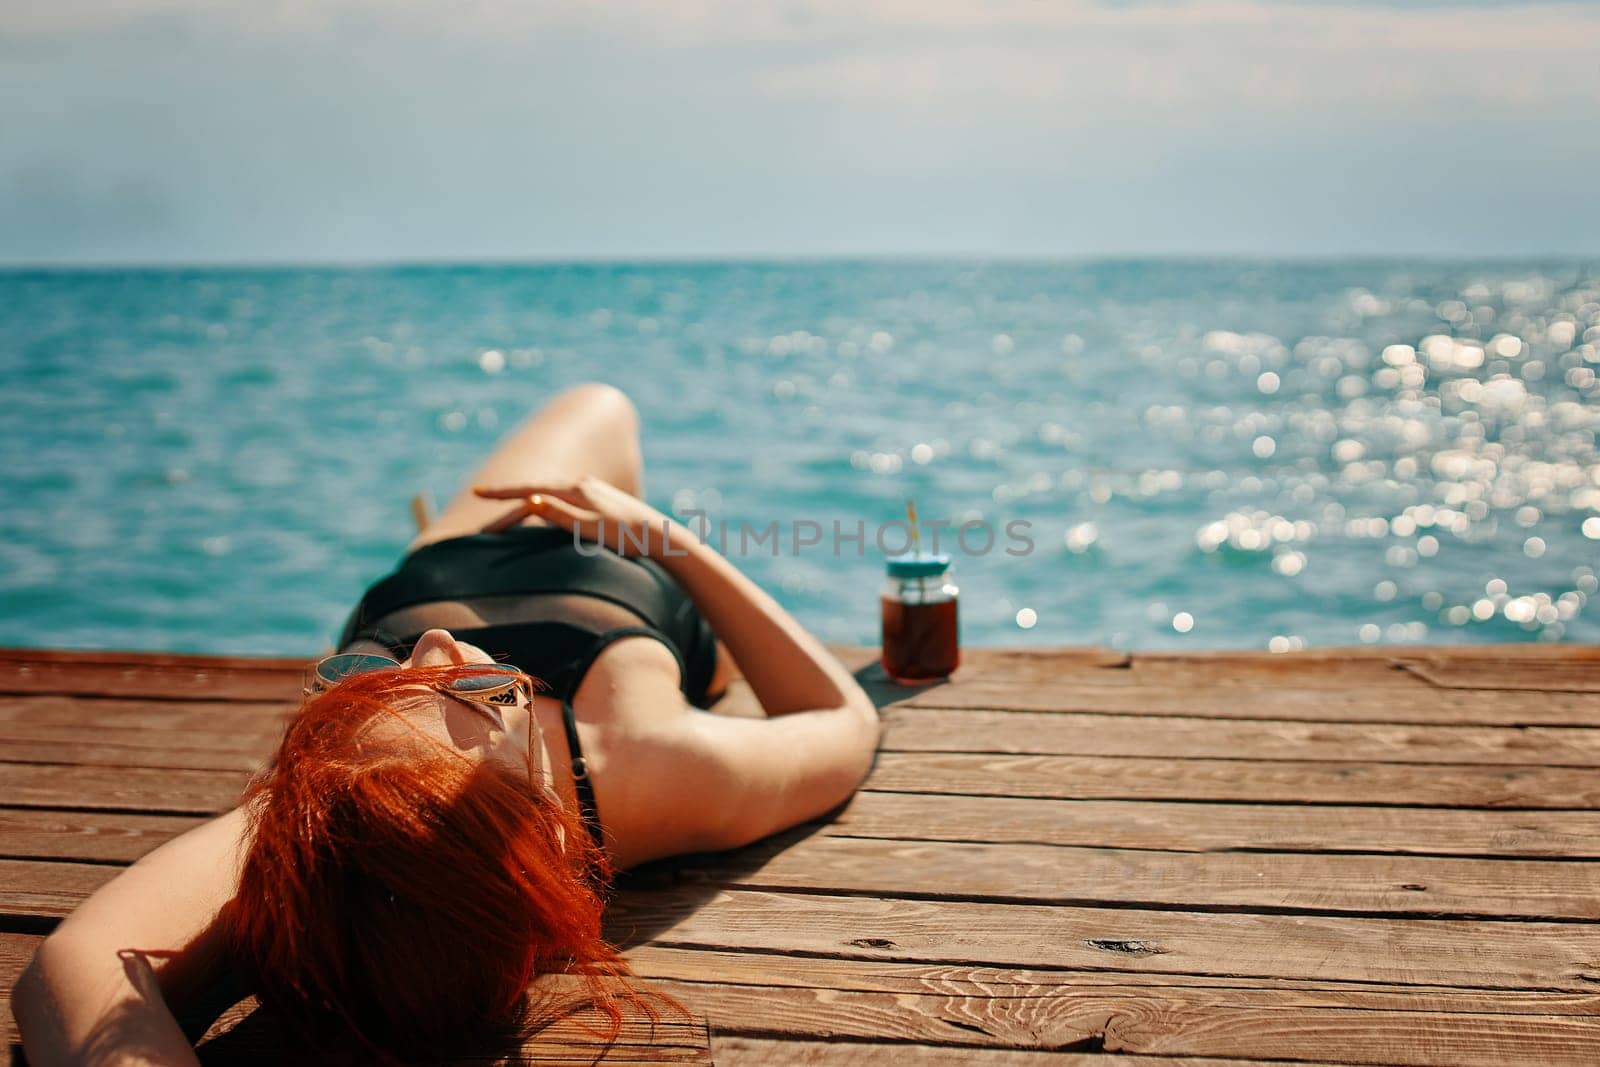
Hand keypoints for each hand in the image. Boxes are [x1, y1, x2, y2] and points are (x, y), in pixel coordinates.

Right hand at [473, 476, 678, 557]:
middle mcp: (583, 484)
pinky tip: (544, 511)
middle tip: (484, 511)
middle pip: (537, 492)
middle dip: (509, 503)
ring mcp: (593, 490)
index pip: (530, 491)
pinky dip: (546, 506)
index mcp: (577, 489)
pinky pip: (563, 500)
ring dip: (526, 503)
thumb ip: (560, 516)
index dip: (503, 494)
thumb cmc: (627, 537)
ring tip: (506, 512)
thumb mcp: (590, 529)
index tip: (477, 493)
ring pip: (550, 495)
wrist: (663, 536)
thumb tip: (530, 502)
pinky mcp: (601, 499)